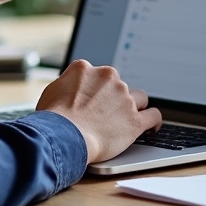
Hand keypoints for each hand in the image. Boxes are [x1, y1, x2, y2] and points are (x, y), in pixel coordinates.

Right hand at [36, 60, 161, 163]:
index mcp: (85, 68)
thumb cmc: (53, 119)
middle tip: (105, 114)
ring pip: (137, 98)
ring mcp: (123, 97)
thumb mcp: (51, 91)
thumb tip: (70, 88)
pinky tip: (152, 126)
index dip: (96, 89)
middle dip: (114, 98)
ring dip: (132, 107)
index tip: (95, 99)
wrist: (63, 136)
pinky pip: (153, 115)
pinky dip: (154, 120)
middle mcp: (107, 77)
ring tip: (126, 120)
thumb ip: (67, 84)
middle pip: (118, 85)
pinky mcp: (134, 119)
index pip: (97, 75)